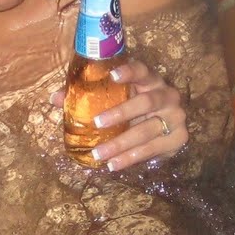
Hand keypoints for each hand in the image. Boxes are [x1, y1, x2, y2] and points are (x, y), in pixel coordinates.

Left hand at [55, 59, 187, 170]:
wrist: (164, 130)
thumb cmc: (133, 109)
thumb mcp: (115, 100)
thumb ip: (88, 97)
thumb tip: (55, 98)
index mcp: (150, 80)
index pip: (142, 70)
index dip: (129, 71)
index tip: (112, 76)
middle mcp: (167, 95)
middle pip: (145, 102)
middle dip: (121, 113)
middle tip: (96, 123)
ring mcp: (175, 117)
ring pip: (147, 131)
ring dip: (121, 144)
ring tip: (99, 154)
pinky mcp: (178, 138)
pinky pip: (152, 150)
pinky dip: (131, 158)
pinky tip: (113, 164)